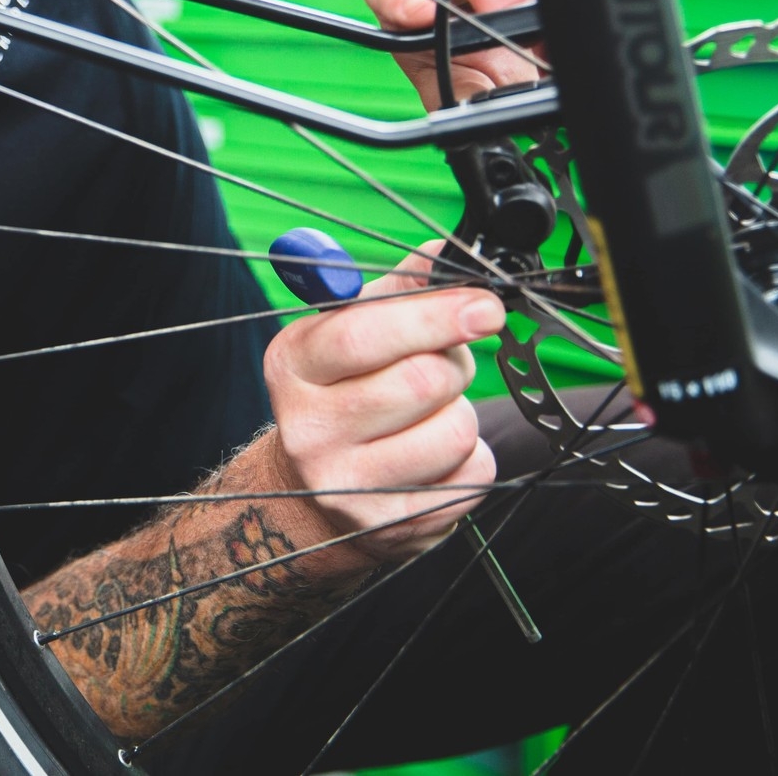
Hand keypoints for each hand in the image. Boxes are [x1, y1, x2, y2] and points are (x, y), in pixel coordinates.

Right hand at [263, 244, 502, 562]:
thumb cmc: (341, 395)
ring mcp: (345, 485)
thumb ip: (396, 290)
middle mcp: (307, 429)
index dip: (434, 316)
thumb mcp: (346, 334)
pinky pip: (470, 477)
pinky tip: (434, 456)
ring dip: (462, 414)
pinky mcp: (389, 525)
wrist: (309, 494)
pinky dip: (469, 460)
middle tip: (445, 363)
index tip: (485, 307)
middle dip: (454, 364)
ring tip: (432, 415)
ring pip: (454, 432)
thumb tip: (443, 252)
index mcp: (291, 366)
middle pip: (421, 382)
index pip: (362, 335)